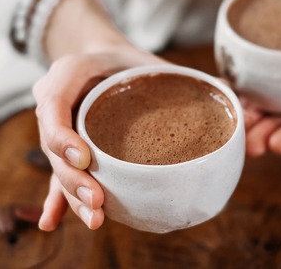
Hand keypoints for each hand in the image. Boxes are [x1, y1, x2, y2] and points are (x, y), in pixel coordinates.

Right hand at [34, 0, 164, 229]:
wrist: (104, 58)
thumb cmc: (127, 59)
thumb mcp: (145, 58)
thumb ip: (178, 75)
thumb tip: (228, 93)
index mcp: (69, 73)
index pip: (53, 105)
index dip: (63, 136)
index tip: (85, 159)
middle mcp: (56, 103)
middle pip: (54, 146)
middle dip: (74, 178)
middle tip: (97, 200)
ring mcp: (58, 129)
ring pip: (58, 167)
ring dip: (73, 196)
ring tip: (95, 218)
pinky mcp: (66, 150)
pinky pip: (59, 176)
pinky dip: (57, 200)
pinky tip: (52, 223)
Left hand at [245, 0, 280, 155]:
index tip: (276, 145)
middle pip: (280, 118)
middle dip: (262, 133)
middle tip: (247, 144)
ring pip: (262, 99)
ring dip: (246, 112)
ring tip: (231, 121)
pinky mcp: (270, 53)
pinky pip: (251, 70)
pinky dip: (236, 80)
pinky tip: (223, 86)